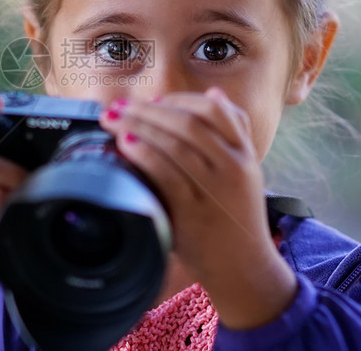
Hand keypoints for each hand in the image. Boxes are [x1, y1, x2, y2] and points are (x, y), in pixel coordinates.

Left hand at [98, 87, 296, 328]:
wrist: (244, 267)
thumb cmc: (236, 213)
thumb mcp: (247, 169)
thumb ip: (234, 131)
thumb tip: (215, 93)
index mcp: (244, 153)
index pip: (214, 110)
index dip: (180, 99)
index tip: (153, 100)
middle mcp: (233, 167)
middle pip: (187, 123)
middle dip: (147, 110)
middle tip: (119, 107)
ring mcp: (214, 190)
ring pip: (175, 144)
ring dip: (138, 126)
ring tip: (113, 121)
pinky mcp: (194, 213)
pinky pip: (166, 175)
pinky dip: (144, 154)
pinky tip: (126, 144)